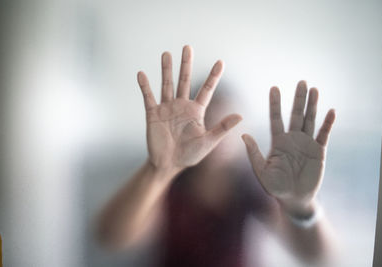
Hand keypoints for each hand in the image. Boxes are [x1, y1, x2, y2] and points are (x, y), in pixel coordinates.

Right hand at [137, 46, 241, 174]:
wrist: (168, 165)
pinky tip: (141, 74)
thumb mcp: (208, 142)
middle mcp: (182, 106)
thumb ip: (222, 128)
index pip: (206, 89)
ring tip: (166, 54)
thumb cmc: (189, 155)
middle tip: (188, 47)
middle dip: (186, 64)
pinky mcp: (153, 114)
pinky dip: (145, 86)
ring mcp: (167, 108)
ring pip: (167, 84)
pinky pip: (148, 97)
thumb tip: (240, 115)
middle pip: (185, 81)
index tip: (220, 62)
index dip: (213, 76)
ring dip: (166, 70)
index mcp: (196, 111)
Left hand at [242, 81, 334, 215]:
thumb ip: (254, 153)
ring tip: (314, 89)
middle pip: (295, 114)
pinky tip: (331, 111)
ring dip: (312, 105)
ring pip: (309, 120)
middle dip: (298, 99)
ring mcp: (306, 144)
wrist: (293, 199)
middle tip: (300, 82)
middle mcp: (292, 139)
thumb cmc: (275, 187)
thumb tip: (243, 135)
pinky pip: (324, 134)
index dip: (275, 103)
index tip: (274, 88)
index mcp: (278, 142)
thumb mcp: (261, 171)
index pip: (276, 118)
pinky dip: (327, 123)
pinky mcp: (318, 151)